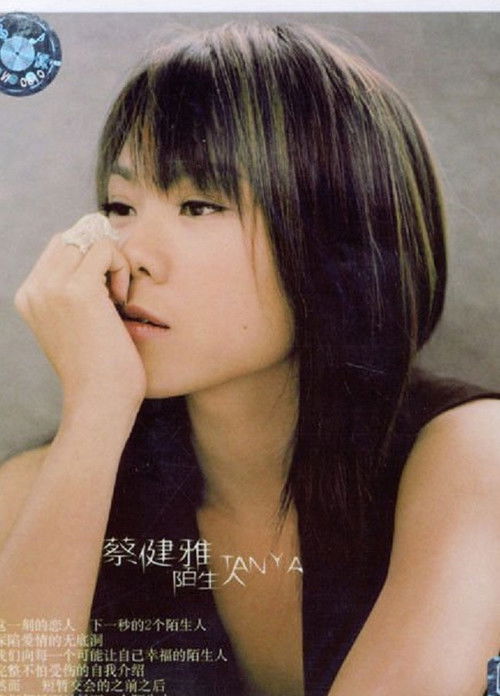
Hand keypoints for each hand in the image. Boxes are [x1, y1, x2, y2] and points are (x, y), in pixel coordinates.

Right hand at [14, 228, 145, 413]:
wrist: (100, 401)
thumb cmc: (97, 369)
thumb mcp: (73, 325)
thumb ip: (71, 292)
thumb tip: (96, 253)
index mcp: (29, 296)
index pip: (60, 247)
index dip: (90, 257)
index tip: (107, 290)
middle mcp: (35, 289)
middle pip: (73, 237)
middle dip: (102, 254)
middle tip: (116, 292)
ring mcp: (53, 288)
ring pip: (89, 239)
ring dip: (113, 261)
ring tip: (118, 298)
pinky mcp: (78, 290)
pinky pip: (105, 248)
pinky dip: (121, 267)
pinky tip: (121, 300)